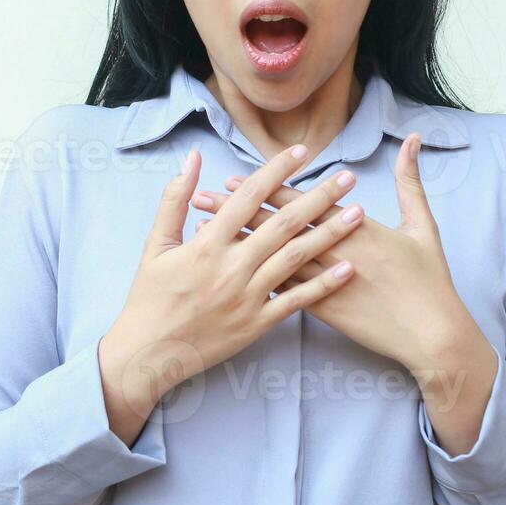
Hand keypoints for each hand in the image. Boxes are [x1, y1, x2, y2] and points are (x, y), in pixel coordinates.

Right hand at [102, 142, 363, 402]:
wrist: (148, 351)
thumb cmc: (150, 296)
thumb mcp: (156, 244)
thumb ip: (175, 199)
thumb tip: (193, 159)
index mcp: (206, 244)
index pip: (249, 198)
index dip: (277, 172)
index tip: (302, 153)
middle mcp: (231, 267)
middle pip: (283, 224)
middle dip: (319, 197)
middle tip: (348, 177)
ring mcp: (246, 297)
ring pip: (295, 259)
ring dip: (329, 234)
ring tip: (358, 214)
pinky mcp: (256, 324)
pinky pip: (295, 302)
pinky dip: (323, 286)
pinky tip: (348, 269)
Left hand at [202, 132, 487, 373]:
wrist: (432, 333)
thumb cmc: (430, 280)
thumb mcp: (424, 226)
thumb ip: (410, 181)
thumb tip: (412, 141)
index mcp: (355, 227)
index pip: (300, 203)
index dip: (265, 190)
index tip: (234, 179)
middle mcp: (334, 251)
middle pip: (275, 226)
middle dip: (236, 210)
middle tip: (202, 198)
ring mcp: (325, 281)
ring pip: (271, 257)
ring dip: (236, 243)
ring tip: (203, 233)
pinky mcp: (324, 310)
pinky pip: (282, 292)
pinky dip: (251, 280)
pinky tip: (227, 273)